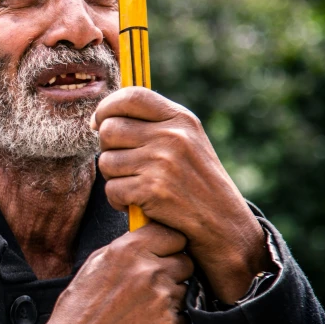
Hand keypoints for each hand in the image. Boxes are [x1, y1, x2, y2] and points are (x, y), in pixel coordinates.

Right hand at [27, 222, 191, 323]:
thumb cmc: (78, 310)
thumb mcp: (94, 264)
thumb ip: (124, 247)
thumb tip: (144, 239)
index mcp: (128, 251)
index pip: (173, 234)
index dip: (171, 244)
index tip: (168, 250)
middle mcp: (148, 271)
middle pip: (186, 261)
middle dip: (174, 269)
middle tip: (156, 280)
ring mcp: (162, 300)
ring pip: (186, 289)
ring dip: (172, 296)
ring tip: (145, 306)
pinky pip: (185, 317)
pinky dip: (172, 320)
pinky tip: (148, 322)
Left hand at [92, 86, 269, 303]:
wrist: (224, 227)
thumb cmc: (197, 185)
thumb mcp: (187, 143)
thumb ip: (152, 125)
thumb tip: (100, 119)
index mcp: (181, 119)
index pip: (132, 96)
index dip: (107, 107)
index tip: (99, 123)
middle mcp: (172, 136)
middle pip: (109, 129)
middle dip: (107, 149)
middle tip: (123, 166)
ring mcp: (163, 162)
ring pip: (106, 161)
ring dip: (113, 179)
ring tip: (135, 186)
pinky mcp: (153, 190)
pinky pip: (111, 190)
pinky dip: (118, 202)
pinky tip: (138, 205)